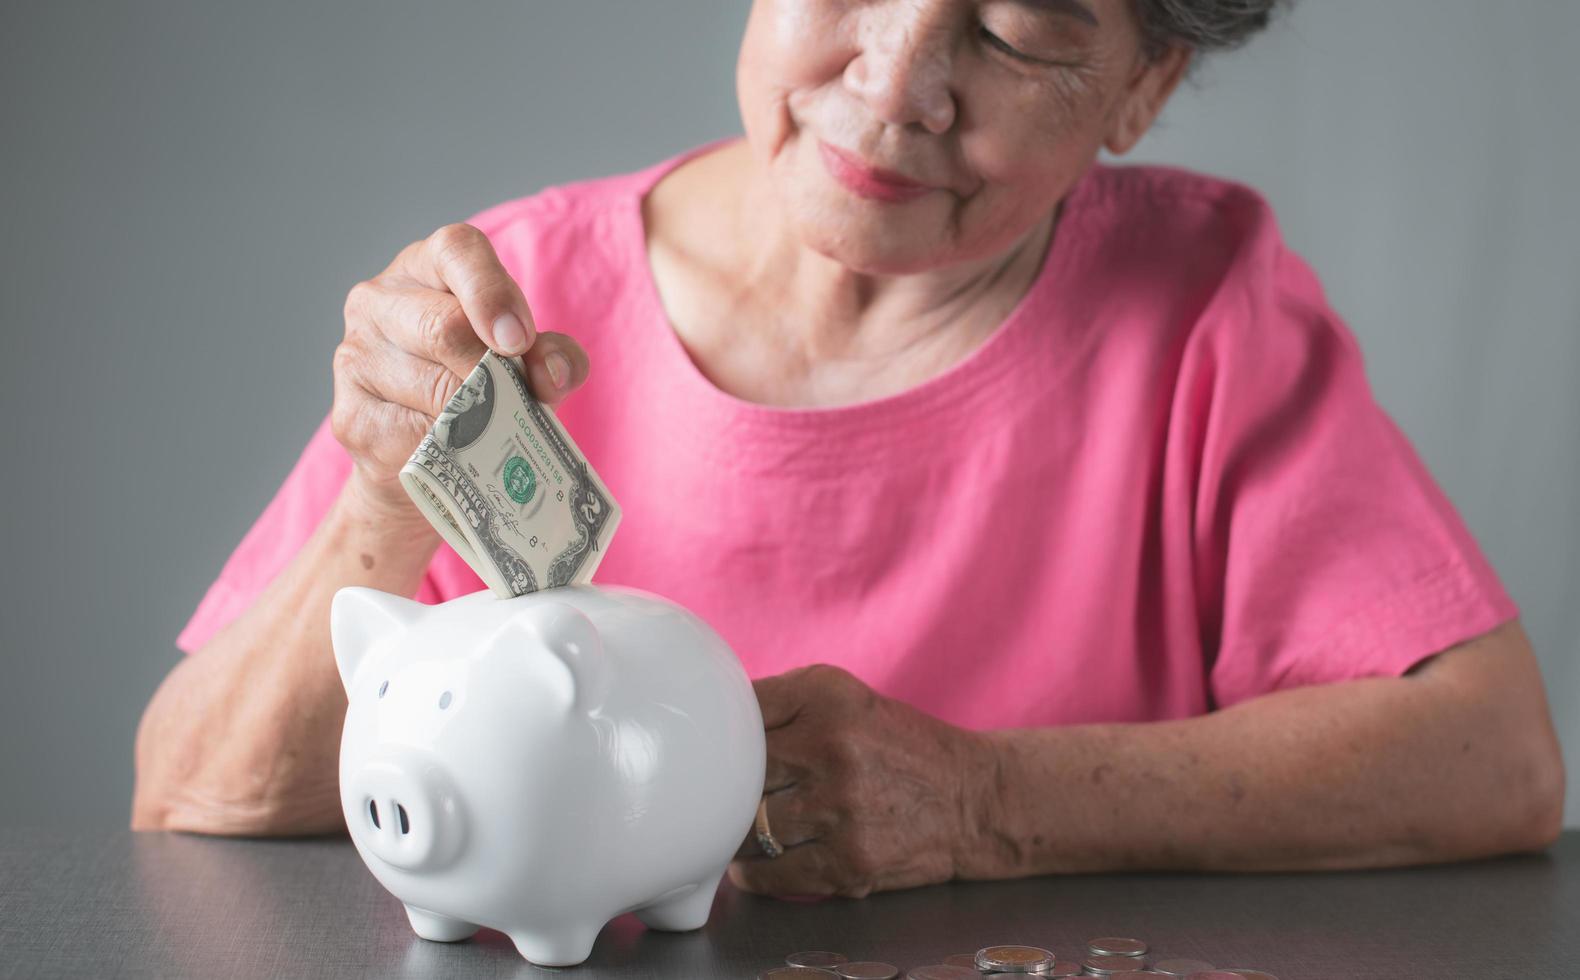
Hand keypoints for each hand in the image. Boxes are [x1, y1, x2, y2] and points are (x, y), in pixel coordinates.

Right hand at [332, 222, 590, 519]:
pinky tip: (459, 453)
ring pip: (432, 388)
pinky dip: (451, 451)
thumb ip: (554, 355)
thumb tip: (553, 373)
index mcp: (427, 267)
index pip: (457, 251)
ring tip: (493, 429)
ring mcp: (356, 356)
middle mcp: (379, 300)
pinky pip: (415, 436)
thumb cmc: (483, 388)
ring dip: (479, 417)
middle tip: (518, 401)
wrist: (421, 459)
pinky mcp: (351, 416)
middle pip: (444, 327)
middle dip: (493, 372)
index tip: (519, 340)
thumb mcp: (527, 360)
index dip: (492, 293)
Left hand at [728, 664, 990, 898]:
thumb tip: (710, 722)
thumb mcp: (843, 696)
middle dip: (727, 787)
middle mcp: (833, 750)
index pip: (740, 715)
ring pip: (748, 828)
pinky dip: (752, 872)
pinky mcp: (849, 863)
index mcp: (827, 699)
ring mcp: (841, 811)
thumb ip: (777, 701)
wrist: (971, 798)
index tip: (714, 750)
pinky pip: (770, 873)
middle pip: (738, 775)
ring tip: (741, 828)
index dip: (721, 737)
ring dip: (738, 833)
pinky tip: (755, 861)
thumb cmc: (895, 745)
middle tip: (721, 794)